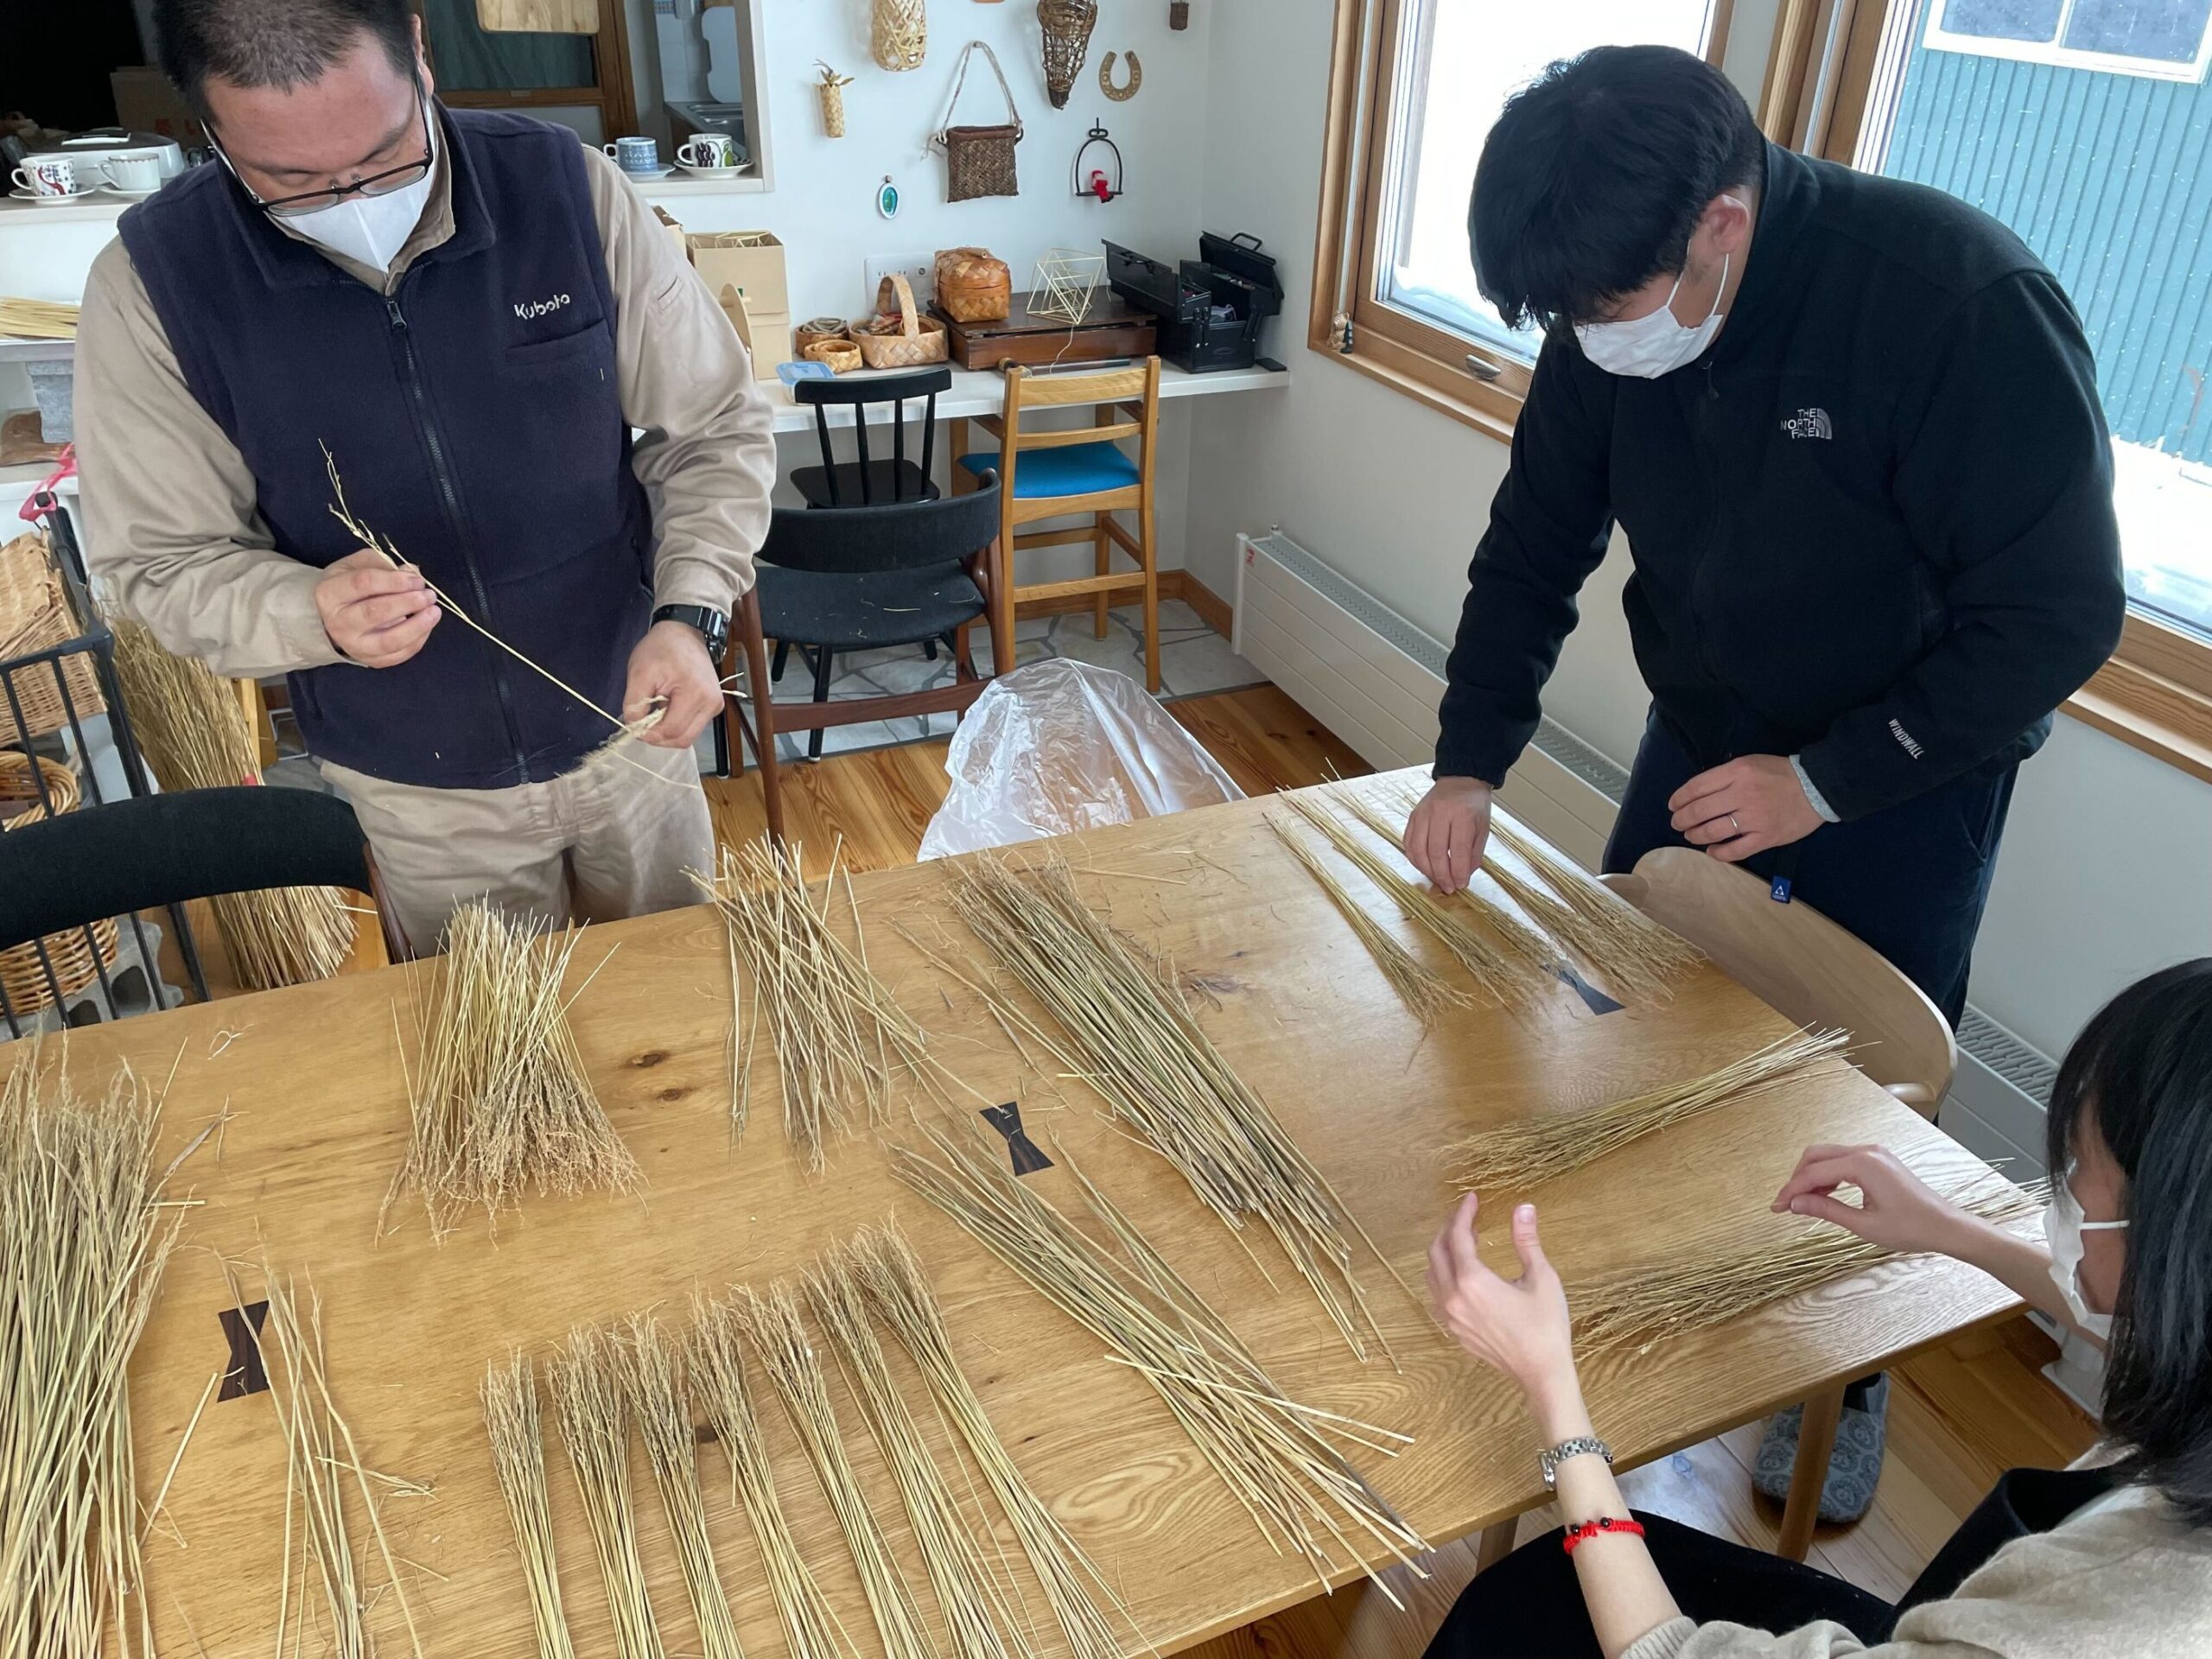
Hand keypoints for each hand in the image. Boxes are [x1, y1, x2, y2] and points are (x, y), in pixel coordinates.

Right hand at [316, 548, 439, 667]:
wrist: (336, 616)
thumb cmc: (350, 585)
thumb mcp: (359, 565)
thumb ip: (385, 565)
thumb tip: (413, 573)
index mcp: (329, 593)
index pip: (364, 583)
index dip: (395, 580)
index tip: (417, 580)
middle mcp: (337, 622)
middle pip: (375, 613)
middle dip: (407, 602)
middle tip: (428, 595)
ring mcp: (353, 645)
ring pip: (388, 640)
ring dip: (417, 626)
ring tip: (434, 612)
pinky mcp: (370, 661)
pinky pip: (398, 655)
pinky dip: (417, 641)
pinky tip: (427, 626)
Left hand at [623, 619, 722, 747]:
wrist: (684, 632)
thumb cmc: (661, 648)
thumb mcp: (639, 673)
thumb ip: (634, 704)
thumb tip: (634, 728)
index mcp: (696, 695)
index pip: (671, 731)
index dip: (649, 734)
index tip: (634, 724)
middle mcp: (712, 704)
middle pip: (683, 739)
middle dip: (659, 737)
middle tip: (643, 723)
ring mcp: (715, 706)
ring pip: (688, 736)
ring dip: (668, 731)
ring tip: (656, 711)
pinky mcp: (714, 705)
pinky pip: (693, 726)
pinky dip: (677, 724)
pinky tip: (667, 708)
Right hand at [1403, 776, 1493, 893]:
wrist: (1461, 781)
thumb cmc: (1474, 806)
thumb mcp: (1483, 829)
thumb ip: (1474, 854)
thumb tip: (1462, 877)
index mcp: (1463, 815)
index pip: (1458, 850)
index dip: (1458, 872)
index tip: (1461, 885)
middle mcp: (1440, 813)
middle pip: (1436, 852)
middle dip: (1442, 875)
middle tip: (1448, 888)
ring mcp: (1423, 814)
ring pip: (1418, 850)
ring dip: (1426, 870)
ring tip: (1437, 879)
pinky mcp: (1413, 816)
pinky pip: (1408, 843)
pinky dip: (1414, 859)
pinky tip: (1424, 866)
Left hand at [1426, 1193, 1580, 1418]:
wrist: (1542, 1373)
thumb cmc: (1546, 1325)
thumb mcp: (1541, 1278)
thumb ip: (1527, 1241)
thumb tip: (1524, 1208)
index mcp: (1472, 1281)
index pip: (1458, 1236)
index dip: (1463, 1214)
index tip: (1472, 1199)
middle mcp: (1453, 1297)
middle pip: (1436, 1252)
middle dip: (1448, 1229)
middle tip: (1467, 1217)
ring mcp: (1450, 1317)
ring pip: (1432, 1275)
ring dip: (1443, 1253)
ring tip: (1465, 1242)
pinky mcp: (1455, 1332)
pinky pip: (1437, 1296)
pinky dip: (1443, 1276)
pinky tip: (1462, 1275)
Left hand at [1667, 755, 1821, 861]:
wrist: (1817, 787)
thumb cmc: (1780, 773)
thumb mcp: (1750, 763)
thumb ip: (1725, 776)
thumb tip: (1697, 793)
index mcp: (1737, 772)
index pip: (1696, 787)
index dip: (1679, 799)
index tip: (1673, 806)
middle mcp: (1742, 794)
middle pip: (1700, 811)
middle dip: (1682, 819)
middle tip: (1677, 823)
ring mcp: (1754, 818)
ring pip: (1712, 831)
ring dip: (1695, 835)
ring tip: (1690, 835)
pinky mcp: (1766, 837)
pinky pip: (1735, 851)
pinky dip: (1718, 853)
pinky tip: (1711, 851)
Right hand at [1771, 1144, 1970, 1255]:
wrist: (1946, 1226)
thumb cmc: (1911, 1229)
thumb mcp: (1864, 1225)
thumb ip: (1826, 1210)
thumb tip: (1795, 1204)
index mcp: (1863, 1164)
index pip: (1814, 1172)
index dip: (1791, 1190)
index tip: (1777, 1208)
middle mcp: (1867, 1151)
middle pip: (1817, 1155)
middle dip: (1798, 1178)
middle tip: (1787, 1204)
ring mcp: (1875, 1153)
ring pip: (1829, 1156)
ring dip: (1812, 1176)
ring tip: (1805, 1203)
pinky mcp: (1880, 1160)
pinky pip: (1844, 1161)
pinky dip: (1829, 1175)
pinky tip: (1826, 1194)